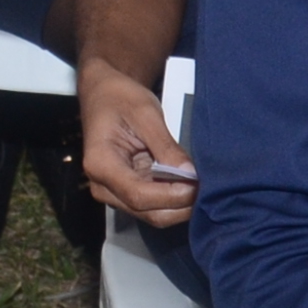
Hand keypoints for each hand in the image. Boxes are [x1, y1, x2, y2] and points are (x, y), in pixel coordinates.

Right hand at [78, 58, 194, 224]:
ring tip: (199, 184)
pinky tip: (188, 184)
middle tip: (206, 186)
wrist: (103, 94)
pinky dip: (173, 198)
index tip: (196, 185)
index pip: (139, 195)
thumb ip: (166, 146)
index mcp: (100, 164)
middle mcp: (102, 186)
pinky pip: (153, 204)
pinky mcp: (126, 191)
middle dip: (180, 204)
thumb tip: (189, 173)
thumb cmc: (119, 97)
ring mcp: (113, 192)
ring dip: (179, 204)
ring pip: (152, 213)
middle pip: (147, 212)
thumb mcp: (145, 113)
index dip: (171, 195)